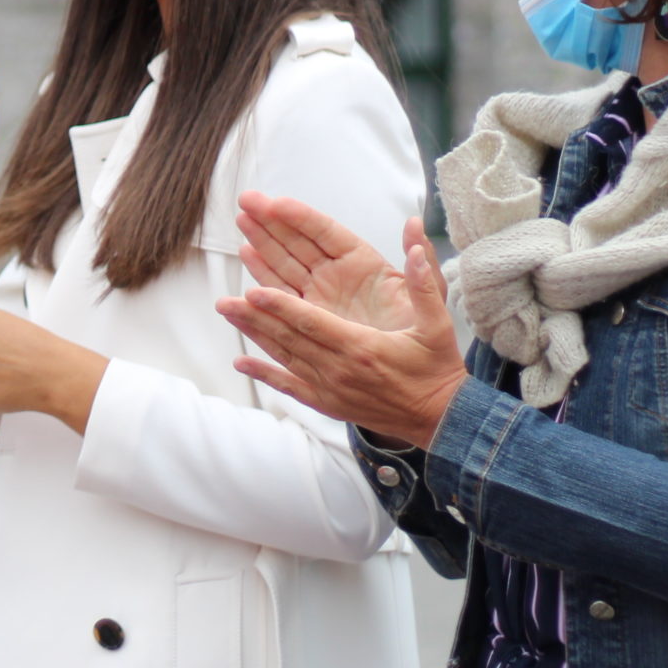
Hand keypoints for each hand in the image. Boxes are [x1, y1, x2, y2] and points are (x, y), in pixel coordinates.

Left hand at [216, 224, 469, 447]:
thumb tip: (417, 247)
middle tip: (226, 299)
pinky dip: (264, 374)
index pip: (313, 323)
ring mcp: (330, 389)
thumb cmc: (438, 369)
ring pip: (284, 358)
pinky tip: (241, 364)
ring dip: (254, 335)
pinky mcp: (328, 404)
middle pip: (289, 339)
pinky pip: (290, 387)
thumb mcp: (438, 326)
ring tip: (227, 313)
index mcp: (361, 348)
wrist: (442, 419)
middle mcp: (339, 370)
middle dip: (255, 316)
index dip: (281, 307)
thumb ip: (424, 286)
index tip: (254, 291)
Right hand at [235, 193, 421, 332]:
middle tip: (247, 201)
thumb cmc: (423, 338)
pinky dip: (263, 277)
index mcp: (362, 264)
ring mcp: (319, 295)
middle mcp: (336, 275)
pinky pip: (280, 294)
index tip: (276, 203)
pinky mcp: (307, 316)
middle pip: (298, 242)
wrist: (413, 381)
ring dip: (262, 243)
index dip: (301, 217)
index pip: (326, 233)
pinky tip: (247, 261)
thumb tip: (416, 225)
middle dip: (272, 220)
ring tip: (242, 222)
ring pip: (284, 264)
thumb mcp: (431, 301)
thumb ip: (422, 266)